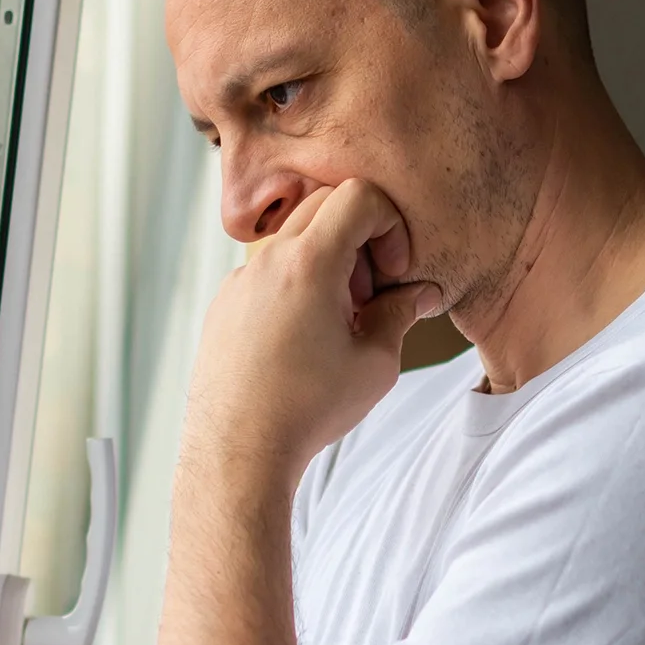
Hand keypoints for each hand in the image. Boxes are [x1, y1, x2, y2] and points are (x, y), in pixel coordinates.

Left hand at [184, 180, 443, 474]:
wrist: (238, 450)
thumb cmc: (308, 410)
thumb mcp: (375, 363)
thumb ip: (401, 314)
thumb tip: (421, 294)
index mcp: (308, 262)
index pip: (358, 195)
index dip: (390, 224)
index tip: (391, 272)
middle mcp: (267, 260)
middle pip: (323, 204)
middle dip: (359, 237)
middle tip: (368, 294)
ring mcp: (240, 280)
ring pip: (293, 239)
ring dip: (326, 262)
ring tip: (337, 321)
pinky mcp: (224, 304)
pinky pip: (266, 271)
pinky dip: (294, 285)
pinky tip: (302, 339)